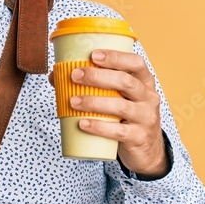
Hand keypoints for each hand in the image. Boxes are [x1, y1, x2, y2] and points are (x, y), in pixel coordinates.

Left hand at [49, 49, 168, 177]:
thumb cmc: (126, 116)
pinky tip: (83, 123)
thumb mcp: (117, 97)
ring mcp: (146, 118)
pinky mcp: (139, 137)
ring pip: (121, 106)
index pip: (136, 63)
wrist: (146, 148)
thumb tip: (56, 76)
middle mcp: (148, 97)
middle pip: (126, 82)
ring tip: (73, 101)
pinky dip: (98, 127)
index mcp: (144, 82)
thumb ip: (93, 85)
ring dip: (94, 102)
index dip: (116, 57)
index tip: (93, 55)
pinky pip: (118, 131)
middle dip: (98, 77)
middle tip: (75, 76)